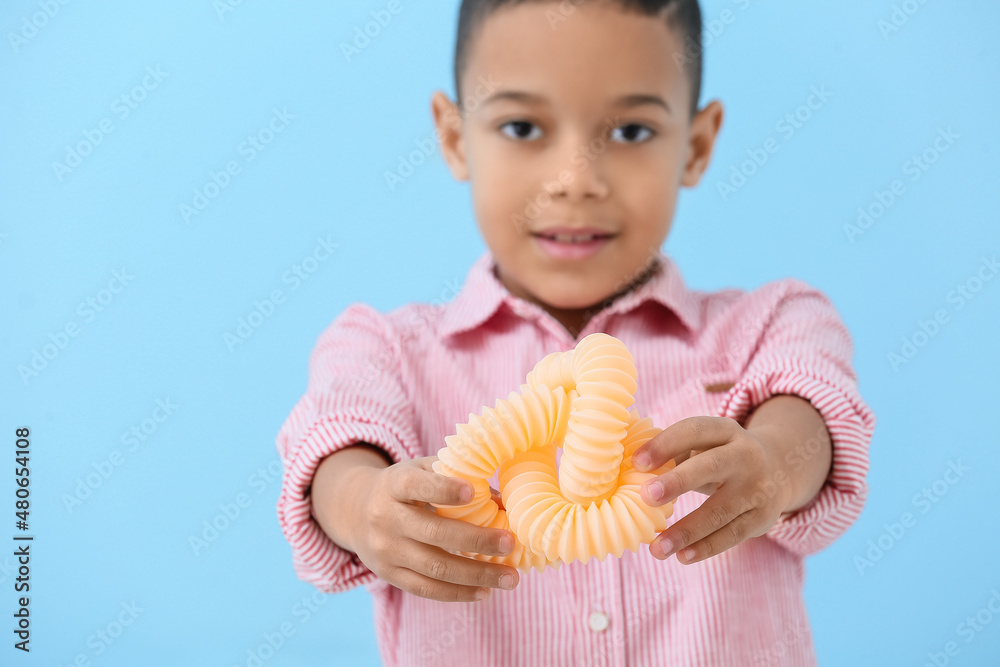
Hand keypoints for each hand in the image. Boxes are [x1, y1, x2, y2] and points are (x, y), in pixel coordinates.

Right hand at [347, 456, 518, 601]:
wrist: (356, 511)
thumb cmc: (405, 487)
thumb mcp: (423, 470)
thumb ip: (458, 477)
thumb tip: (502, 502)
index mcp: (395, 484)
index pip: (417, 486)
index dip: (443, 489)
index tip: (472, 492)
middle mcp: (386, 517)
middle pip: (433, 533)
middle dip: (475, 540)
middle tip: (509, 543)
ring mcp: (386, 550)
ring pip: (434, 567)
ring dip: (476, 575)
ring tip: (510, 578)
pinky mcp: (389, 575)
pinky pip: (426, 589)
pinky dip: (458, 593)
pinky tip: (485, 591)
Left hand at [632, 416, 793, 564]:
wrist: (780, 470)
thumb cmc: (720, 457)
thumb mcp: (705, 445)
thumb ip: (673, 453)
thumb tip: (627, 471)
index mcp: (725, 431)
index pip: (694, 430)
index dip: (665, 444)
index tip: (636, 462)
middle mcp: (745, 456)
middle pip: (711, 466)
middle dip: (679, 481)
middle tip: (647, 496)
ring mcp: (757, 489)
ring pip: (720, 511)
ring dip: (687, 531)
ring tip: (656, 548)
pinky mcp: (762, 518)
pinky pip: (731, 535)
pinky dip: (705, 548)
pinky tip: (681, 557)